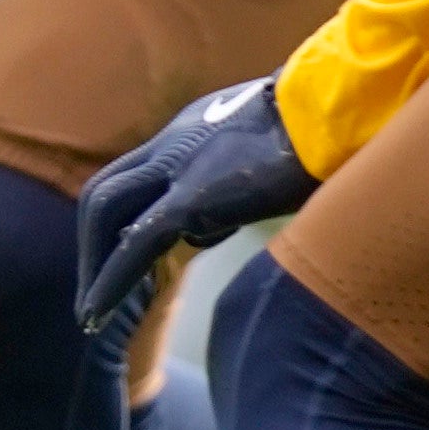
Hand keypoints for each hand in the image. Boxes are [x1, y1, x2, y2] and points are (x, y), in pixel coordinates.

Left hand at [75, 75, 320, 327]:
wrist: (338, 116)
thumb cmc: (325, 136)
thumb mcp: (270, 154)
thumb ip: (242, 182)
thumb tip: (232, 217)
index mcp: (191, 130)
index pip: (137, 173)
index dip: (121, 216)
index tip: (120, 252)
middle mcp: (172, 143)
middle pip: (105, 192)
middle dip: (92, 242)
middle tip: (93, 287)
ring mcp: (177, 166)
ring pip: (106, 213)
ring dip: (93, 264)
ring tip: (90, 313)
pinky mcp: (191, 196)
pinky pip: (135, 244)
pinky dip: (111, 281)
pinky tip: (98, 313)